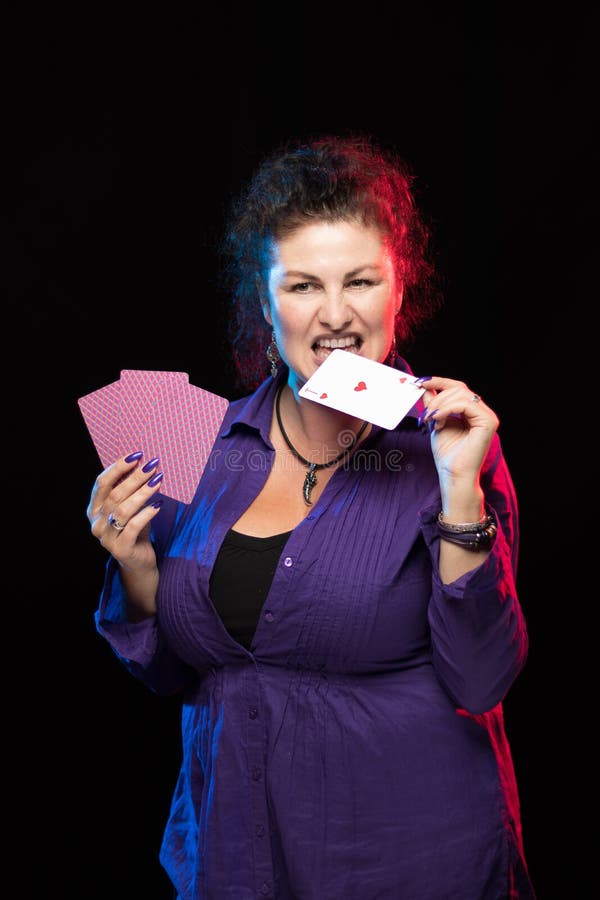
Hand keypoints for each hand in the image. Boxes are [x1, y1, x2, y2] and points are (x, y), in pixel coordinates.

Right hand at [87, 453, 163, 611]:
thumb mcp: (131, 506)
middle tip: (152, 465)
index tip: (136, 455)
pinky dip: (146, 513)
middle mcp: (96, 522)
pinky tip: (158, 505)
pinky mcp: (120, 549)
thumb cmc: (135, 529)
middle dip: (135, 477)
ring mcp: (106, 537)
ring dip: (143, 492)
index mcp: (94, 508)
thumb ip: (130, 488)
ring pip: (123, 509)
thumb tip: (140, 462)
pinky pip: (134, 526)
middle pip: (115, 494)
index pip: (102, 483)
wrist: (139, 561)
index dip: (118, 467)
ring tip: (158, 480)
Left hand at [418, 377, 498, 484]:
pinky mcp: (488, 422)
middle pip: (459, 388)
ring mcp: (488, 416)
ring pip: (461, 394)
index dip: (440, 382)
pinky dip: (447, 409)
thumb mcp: (436, 422)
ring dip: (440, 405)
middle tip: (424, 413)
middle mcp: (483, 412)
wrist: (453, 475)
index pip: (458, 387)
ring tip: (430, 420)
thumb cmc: (447, 454)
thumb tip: (425, 387)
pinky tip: (437, 420)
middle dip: (437, 396)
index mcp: (472, 411)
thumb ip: (434, 405)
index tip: (421, 382)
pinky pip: (465, 405)